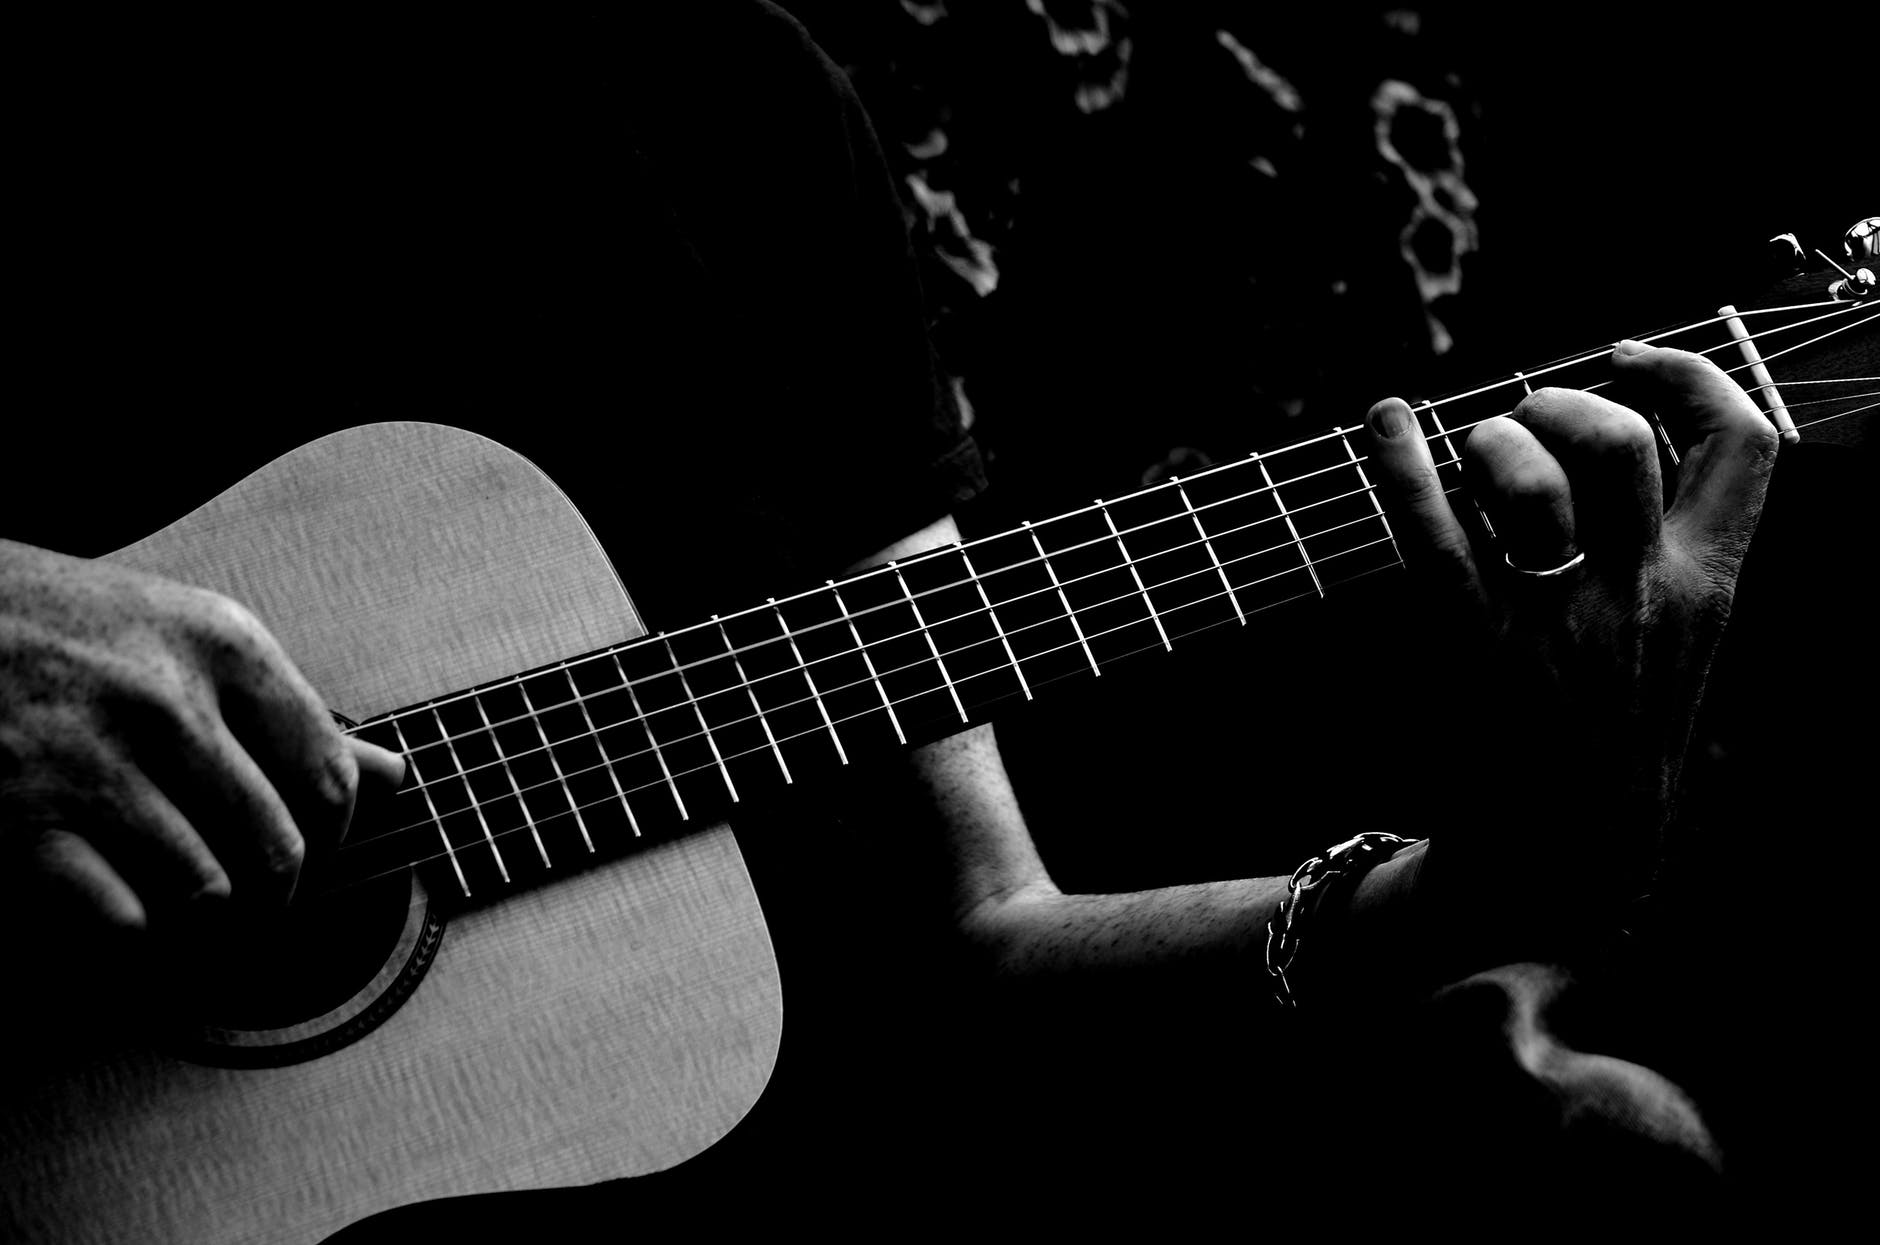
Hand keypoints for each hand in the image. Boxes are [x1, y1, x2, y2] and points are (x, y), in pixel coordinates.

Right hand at [0, 540, 404, 940]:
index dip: (331, 839)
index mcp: (220, 644)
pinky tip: (111, 916)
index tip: (306, 853)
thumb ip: (284, 710)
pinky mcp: (16, 826)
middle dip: (272, 901)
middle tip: (245, 909)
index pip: (330, 778)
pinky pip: (125, 924)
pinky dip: (127, 941)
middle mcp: (165, 699)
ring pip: (209, 895)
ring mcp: (89, 763)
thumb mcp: (179, 635)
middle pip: (281, 851)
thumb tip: (394, 775)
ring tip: (177, 912)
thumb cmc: (53, 627)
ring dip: (199, 927)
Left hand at [1362, 342, 1776, 921]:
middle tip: (1518, 419)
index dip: (1687, 375)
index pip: (1742, 446)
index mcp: (1706, 591)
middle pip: (1619, 444)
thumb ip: (1662, 548)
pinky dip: (1399, 465)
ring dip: (1488, 440)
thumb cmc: (1608, 730)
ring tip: (1467, 453)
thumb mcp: (1675, 640)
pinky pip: (1435, 538)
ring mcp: (1559, 628)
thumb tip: (1598, 430)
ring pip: (1533, 483)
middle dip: (1559, 404)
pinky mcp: (1475, 653)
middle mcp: (1642, 601)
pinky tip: (1379, 423)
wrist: (1563, 861)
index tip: (1625, 358)